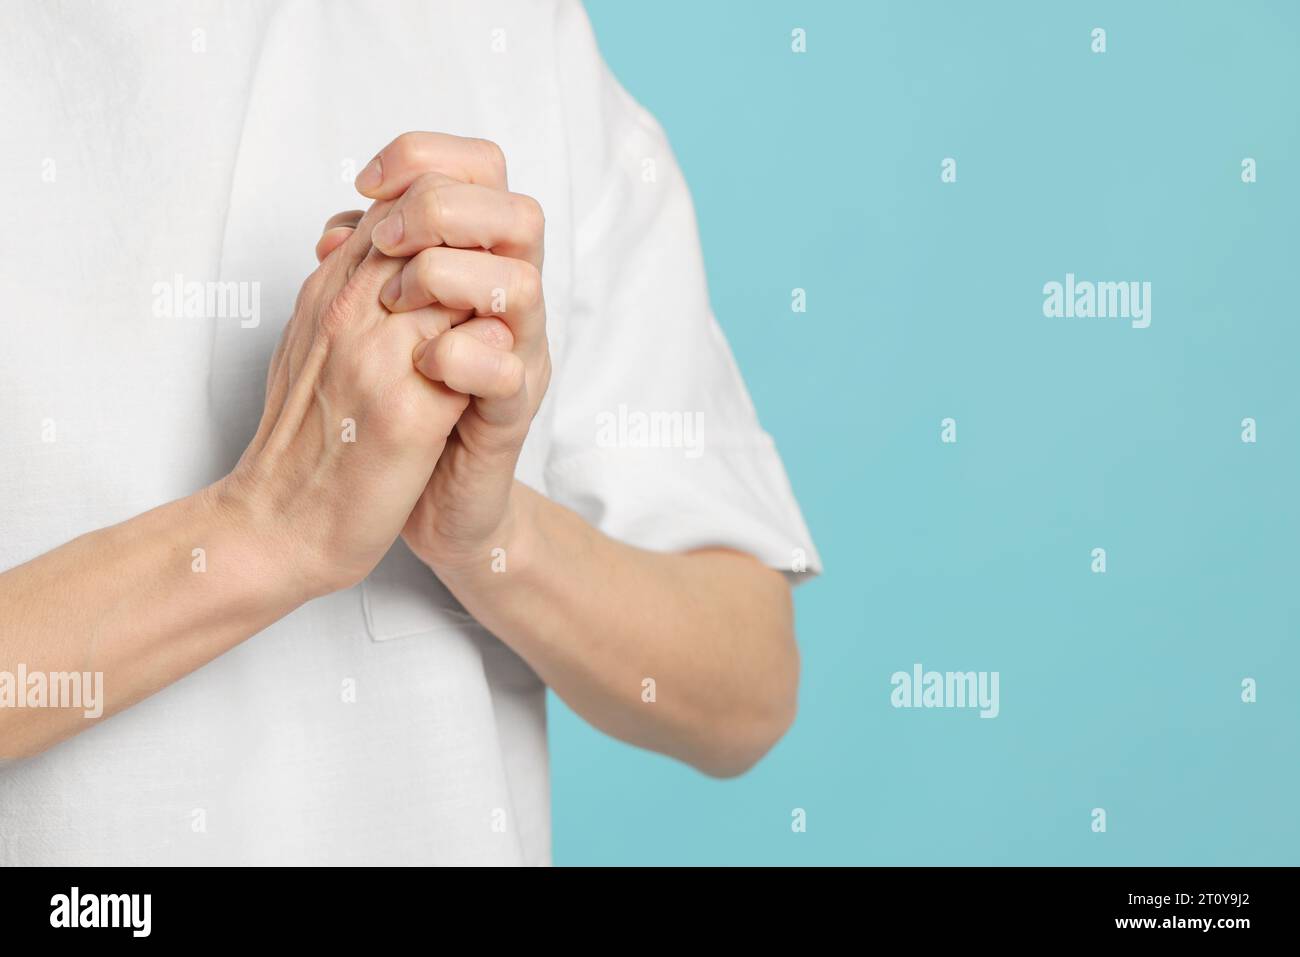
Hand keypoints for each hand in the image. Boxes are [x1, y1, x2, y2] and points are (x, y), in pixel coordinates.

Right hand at [226, 199, 489, 596]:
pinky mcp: (408, 416)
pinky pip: (474, 359)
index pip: (403, 200)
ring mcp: (378, 359)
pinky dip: (493, 361)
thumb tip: (366, 236)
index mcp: (330, 288)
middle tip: (495, 295)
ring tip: (494, 338)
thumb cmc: (304, 438)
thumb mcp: (312, 344)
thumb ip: (345, 288)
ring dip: (491, 303)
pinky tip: (491, 384)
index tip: (471, 257)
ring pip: (461, 282)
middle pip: (435, 222)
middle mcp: (350, 310)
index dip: (453, 213)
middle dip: (484, 247)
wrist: (278, 526)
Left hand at [323, 133, 551, 572]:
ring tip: (397, 311)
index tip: (366, 188)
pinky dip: (458, 362)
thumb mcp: (373, 322)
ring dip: (448, 283)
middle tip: (382, 250)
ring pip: (521, 284)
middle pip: (516, 212)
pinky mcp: (508, 419)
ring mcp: (515, 359)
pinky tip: (420, 368)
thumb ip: (368, 268)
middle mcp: (506, 304)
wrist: (420, 501)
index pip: (480, 170)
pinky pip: (507, 374)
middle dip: (438, 213)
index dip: (422, 158)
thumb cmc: (398, 408)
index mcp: (476, 266)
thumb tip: (338, 225)